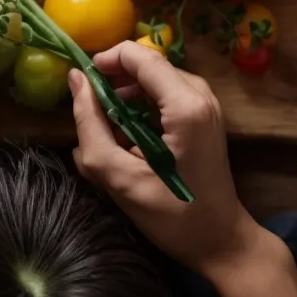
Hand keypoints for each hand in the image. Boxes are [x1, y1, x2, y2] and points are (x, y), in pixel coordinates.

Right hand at [70, 41, 268, 277]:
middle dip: (113, 82)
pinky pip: (166, 94)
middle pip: (146, 65)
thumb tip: (75, 80)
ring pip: (155, 79)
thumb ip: (91, 125)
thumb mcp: (120, 177)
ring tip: (107, 130)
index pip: (138, 55)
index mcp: (184, 106)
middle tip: (90, 114)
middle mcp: (200, 95)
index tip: (81, 85)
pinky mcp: (205, 116)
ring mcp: (207, 104)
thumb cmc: (172, 216)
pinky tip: (129, 137)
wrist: (221, 241)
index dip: (104, 62)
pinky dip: (142, 106)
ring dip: (126, 96)